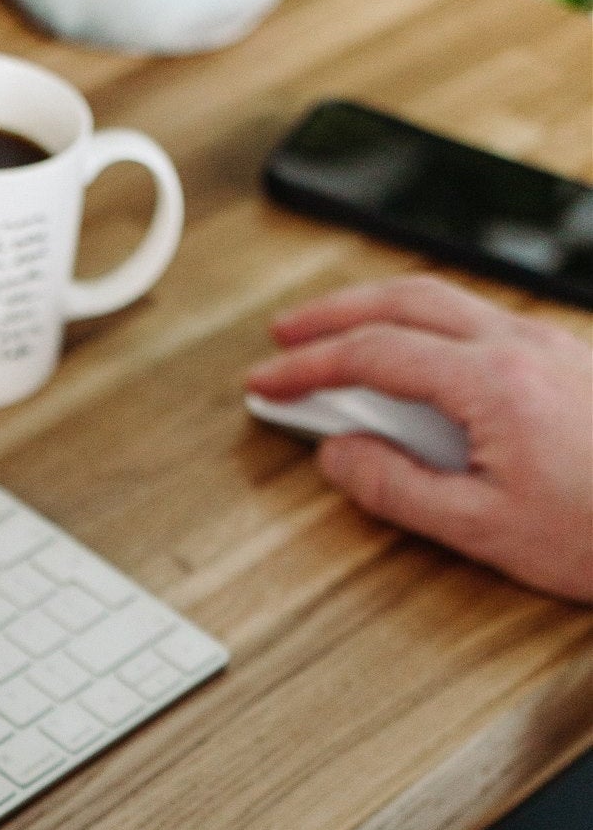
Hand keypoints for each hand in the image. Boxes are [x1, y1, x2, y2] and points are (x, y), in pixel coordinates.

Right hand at [246, 275, 592, 602]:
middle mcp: (525, 348)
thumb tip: (340, 457)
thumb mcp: (480, 529)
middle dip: (334, 313)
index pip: (374, 355)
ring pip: (448, 303)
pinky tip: (416, 363)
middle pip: (407, 300)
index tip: (268, 383)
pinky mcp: (570, 361)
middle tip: (285, 336)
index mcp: (495, 384)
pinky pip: (482, 324)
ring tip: (339, 340)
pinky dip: (427, 330)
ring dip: (381, 312)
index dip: (309, 367)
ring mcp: (552, 347)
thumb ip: (397, 488)